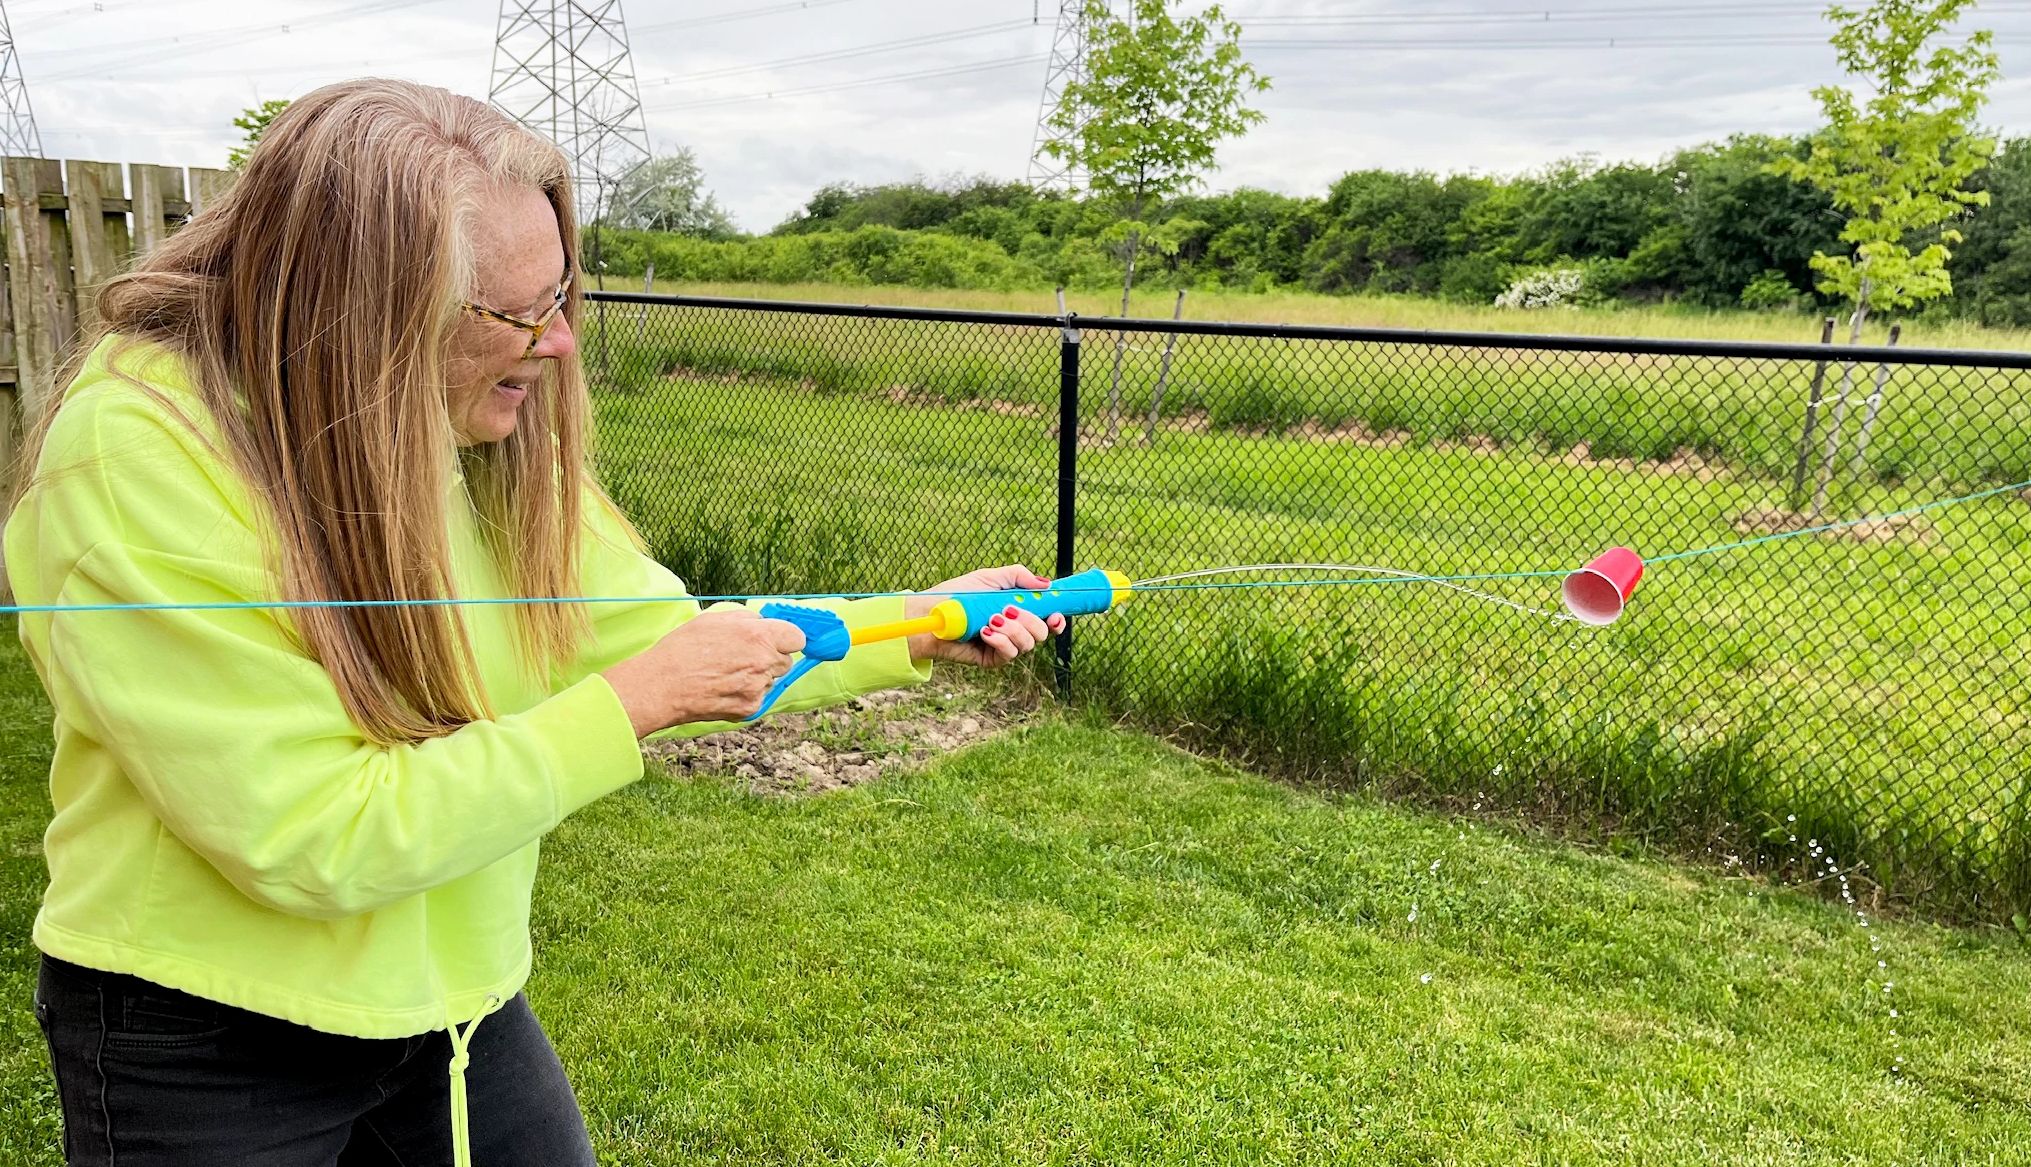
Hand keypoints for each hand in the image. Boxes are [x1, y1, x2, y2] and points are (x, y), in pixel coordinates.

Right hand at [599, 607, 806, 735]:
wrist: (662, 686)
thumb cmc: (683, 650)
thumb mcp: (714, 619)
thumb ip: (746, 619)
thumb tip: (763, 622)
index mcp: (758, 636)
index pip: (796, 637)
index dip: (785, 638)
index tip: (777, 640)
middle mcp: (763, 662)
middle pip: (785, 661)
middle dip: (771, 658)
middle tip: (744, 657)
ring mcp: (758, 688)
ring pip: (771, 680)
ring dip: (758, 677)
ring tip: (726, 673)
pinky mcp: (750, 708)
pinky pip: (758, 698)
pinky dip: (745, 694)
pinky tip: (723, 688)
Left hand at [905, 564, 1065, 668]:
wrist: (932, 614)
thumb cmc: (957, 595)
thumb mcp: (990, 578)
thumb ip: (1019, 576)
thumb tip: (1047, 584)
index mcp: (1017, 610)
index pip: (1046, 618)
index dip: (1056, 619)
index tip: (1055, 615)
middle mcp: (1013, 629)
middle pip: (1042, 633)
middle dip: (1031, 621)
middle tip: (1010, 610)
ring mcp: (1003, 645)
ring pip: (1028, 644)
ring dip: (1013, 629)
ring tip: (991, 619)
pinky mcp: (991, 659)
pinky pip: (1010, 654)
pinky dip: (1001, 641)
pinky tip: (985, 632)